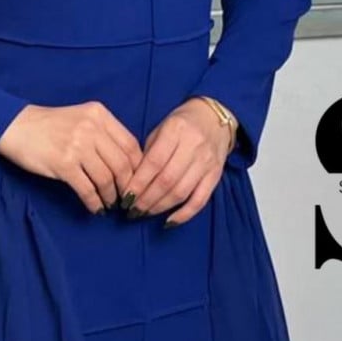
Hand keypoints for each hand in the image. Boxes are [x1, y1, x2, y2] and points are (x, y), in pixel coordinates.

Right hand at [0, 101, 143, 214]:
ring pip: (106, 179)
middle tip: (125, 198)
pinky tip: (95, 208)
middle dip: (126, 186)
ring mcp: (77, 145)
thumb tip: (126, 164)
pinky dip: (94, 202)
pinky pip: (87, 189)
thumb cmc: (50, 124)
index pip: (130, 144)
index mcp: (99, 114)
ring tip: (109, 203)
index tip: (136, 181)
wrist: (16, 126)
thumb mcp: (82, 118)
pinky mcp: (63, 164)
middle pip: (121, 164)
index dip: (137, 167)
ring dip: (110, 196)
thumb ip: (103, 134)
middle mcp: (91, 127)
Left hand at [118, 98, 231, 226]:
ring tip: (145, 213)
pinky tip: (169, 222)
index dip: (139, 183)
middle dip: (147, 199)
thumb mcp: (161, 128)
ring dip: (160, 207)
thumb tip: (133, 181)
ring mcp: (206, 162)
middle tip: (133, 210)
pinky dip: (184, 214)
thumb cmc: (181, 123)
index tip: (126, 197)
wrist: (214, 118)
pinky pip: (200, 200)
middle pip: (167, 180)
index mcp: (175, 130)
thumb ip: (149, 152)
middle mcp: (193, 145)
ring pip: (182, 192)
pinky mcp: (216, 175)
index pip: (154, 162)